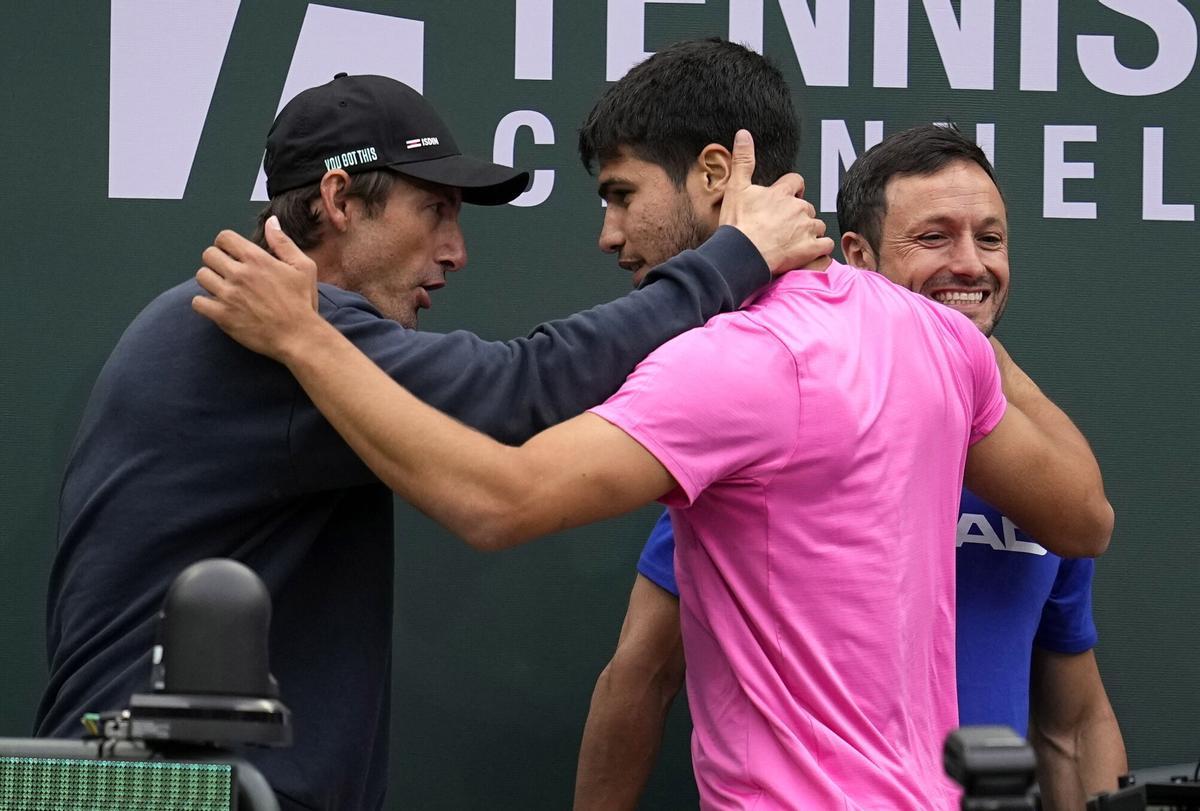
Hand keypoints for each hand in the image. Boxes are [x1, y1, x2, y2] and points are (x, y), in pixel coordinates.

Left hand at [191, 217, 324, 361]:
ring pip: (202, 276)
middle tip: (227, 272)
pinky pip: (198, 302)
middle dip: (216, 260)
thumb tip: (271, 222)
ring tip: (223, 288)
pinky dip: (204, 303)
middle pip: (208, 255)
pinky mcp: (222, 316)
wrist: (299, 336)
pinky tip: (216, 305)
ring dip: (210, 280)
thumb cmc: (302, 302)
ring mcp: (229, 295)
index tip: (232, 253)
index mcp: (257, 259)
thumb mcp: (303, 267)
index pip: (224, 238)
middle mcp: (239, 274)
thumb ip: (283, 243)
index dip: (226, 244)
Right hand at [719, 129, 833, 274]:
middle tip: (785, 227)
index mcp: (781, 193)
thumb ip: (743, 160)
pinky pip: (826, 246)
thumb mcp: (735, 188)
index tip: (786, 199)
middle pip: (808, 207)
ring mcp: (806, 229)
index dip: (792, 190)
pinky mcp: (810, 249)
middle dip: (800, 215)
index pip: (797, 182)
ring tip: (794, 241)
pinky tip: (809, 253)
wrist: (740, 255)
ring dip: (810, 232)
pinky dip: (820, 250)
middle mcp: (798, 208)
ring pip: (818, 225)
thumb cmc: (737, 225)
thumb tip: (743, 134)